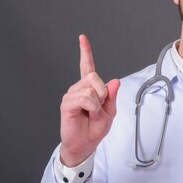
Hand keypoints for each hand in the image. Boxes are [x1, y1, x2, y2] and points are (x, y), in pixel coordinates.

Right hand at [59, 35, 119, 166]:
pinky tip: (89, 114)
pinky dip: (93, 107)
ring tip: (93, 114)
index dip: (85, 52)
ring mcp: (71, 95)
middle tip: (100, 108)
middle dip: (103, 93)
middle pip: (95, 77)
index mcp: (89, 88)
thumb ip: (112, 96)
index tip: (82, 38)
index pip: (87, 66)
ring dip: (98, 104)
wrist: (86, 144)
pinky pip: (85, 98)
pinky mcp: (67, 103)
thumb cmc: (95, 128)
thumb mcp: (110, 112)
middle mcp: (79, 88)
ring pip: (91, 88)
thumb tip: (115, 81)